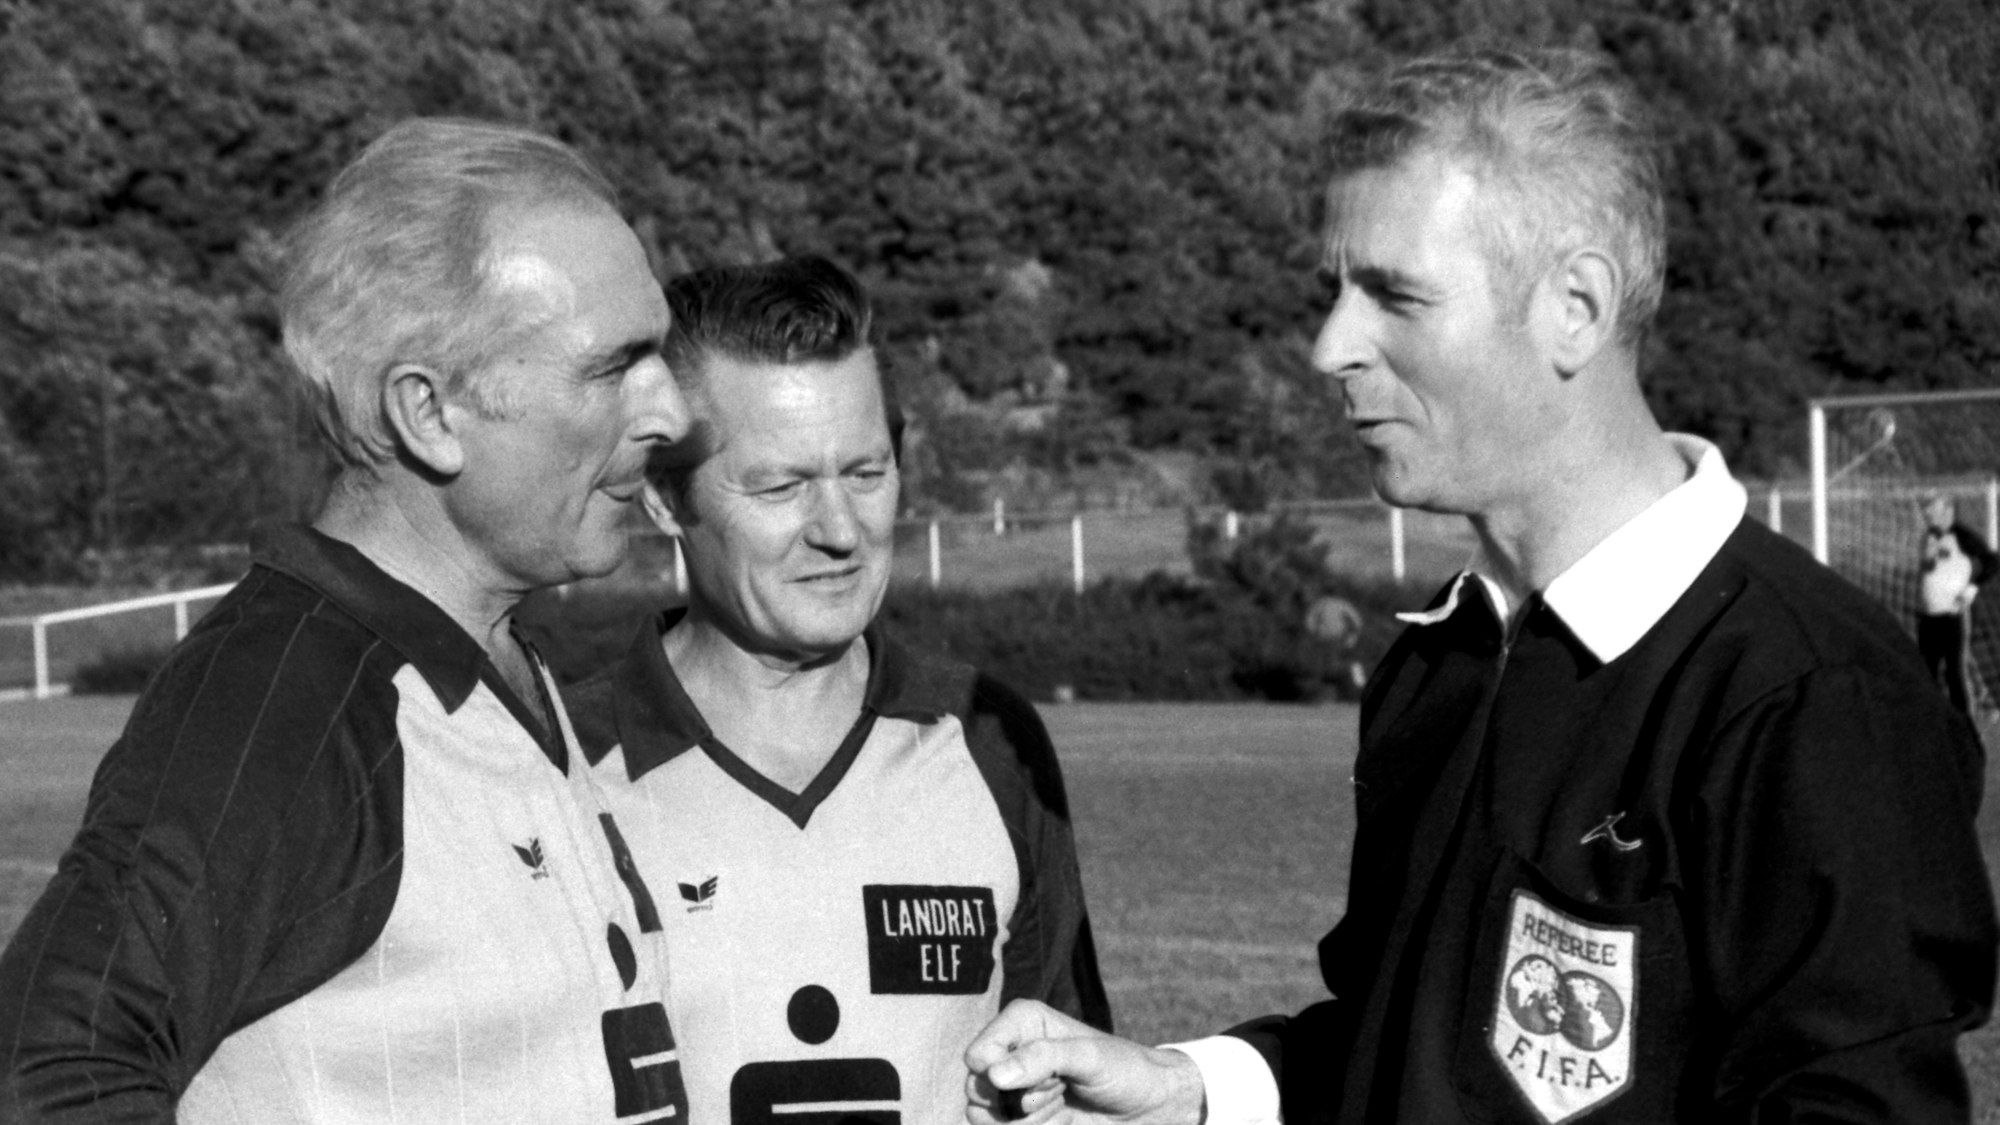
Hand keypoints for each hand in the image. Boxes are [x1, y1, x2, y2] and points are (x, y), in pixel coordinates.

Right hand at [965, 999, 1206, 1124]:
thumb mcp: (1088, 1057)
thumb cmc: (1123, 1069)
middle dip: (1019, 1102)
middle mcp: (1009, 1053)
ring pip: (983, 1117)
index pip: (977, 1056)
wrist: (1147, 1106)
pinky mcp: (1020, 1118)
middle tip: (1058, 1092)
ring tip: (1060, 1109)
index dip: (1002, 1075)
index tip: (1048, 1077)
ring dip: (1025, 1122)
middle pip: (976, 1090)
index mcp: (1020, 1023)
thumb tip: (994, 1075)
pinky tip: (1061, 1122)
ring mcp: (1013, 1089)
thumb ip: (1042, 1058)